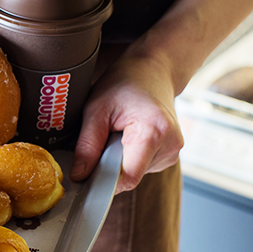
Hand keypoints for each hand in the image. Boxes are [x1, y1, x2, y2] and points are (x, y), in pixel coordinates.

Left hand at [69, 52, 183, 193]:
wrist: (152, 71)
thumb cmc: (124, 83)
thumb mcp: (96, 109)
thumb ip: (87, 146)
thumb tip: (79, 177)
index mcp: (154, 132)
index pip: (128, 177)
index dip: (103, 181)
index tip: (84, 177)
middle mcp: (171, 145)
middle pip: (130, 176)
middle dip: (108, 166)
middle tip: (101, 139)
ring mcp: (173, 151)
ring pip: (134, 173)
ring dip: (118, 160)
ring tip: (117, 133)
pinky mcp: (170, 154)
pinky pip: (141, 167)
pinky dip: (128, 157)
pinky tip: (127, 136)